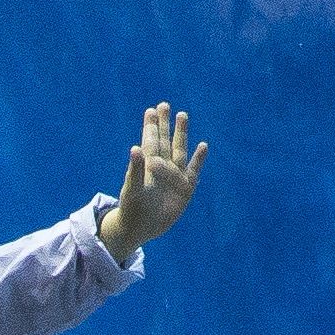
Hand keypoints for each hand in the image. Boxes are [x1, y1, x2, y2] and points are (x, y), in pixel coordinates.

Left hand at [98, 103, 205, 261]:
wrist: (140, 229)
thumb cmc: (131, 209)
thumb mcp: (132, 189)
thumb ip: (135, 170)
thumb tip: (135, 148)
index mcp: (147, 166)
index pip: (150, 141)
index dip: (150, 126)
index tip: (151, 110)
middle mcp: (161, 167)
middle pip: (164, 141)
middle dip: (164, 124)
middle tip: (164, 105)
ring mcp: (174, 177)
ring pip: (179, 151)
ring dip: (181, 134)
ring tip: (182, 116)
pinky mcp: (185, 189)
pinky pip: (194, 170)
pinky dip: (199, 159)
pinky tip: (203, 145)